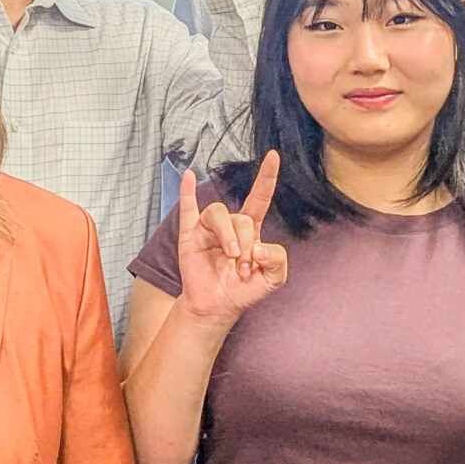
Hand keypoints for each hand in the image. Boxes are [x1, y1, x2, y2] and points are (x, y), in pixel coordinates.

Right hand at [172, 155, 286, 332]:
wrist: (216, 307)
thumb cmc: (243, 290)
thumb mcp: (273, 279)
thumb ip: (278, 260)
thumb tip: (258, 247)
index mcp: (251, 230)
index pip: (260, 197)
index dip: (267, 177)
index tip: (273, 156)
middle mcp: (230, 224)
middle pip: (241, 218)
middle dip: (245, 244)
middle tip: (242, 269)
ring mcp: (208, 227)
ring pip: (219, 213)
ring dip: (227, 235)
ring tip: (230, 256)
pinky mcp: (190, 233)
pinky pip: (187, 208)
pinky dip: (186, 191)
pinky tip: (188, 176)